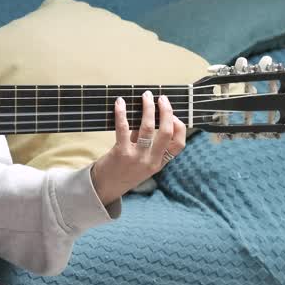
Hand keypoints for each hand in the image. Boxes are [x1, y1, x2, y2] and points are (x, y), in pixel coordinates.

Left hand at [90, 90, 186, 205]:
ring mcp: (137, 157)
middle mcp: (151, 161)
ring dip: (147, 108)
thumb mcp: (142, 160)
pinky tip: (120, 102)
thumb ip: (146, 141)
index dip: (180, 127)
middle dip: (166, 112)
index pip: (179, 144)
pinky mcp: (121, 153)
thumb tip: (147, 115)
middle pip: (166, 132)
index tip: (174, 114)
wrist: (105, 188)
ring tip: (146, 96)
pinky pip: (123, 128)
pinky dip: (122, 113)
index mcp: (160, 163)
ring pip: (147, 128)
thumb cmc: (124, 170)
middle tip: (162, 98)